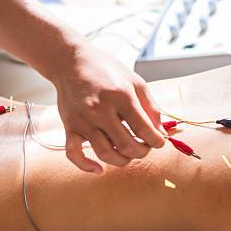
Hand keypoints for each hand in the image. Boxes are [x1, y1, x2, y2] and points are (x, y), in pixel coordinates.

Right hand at [53, 43, 165, 172]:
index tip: (159, 142)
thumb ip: (151, 107)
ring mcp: (83, 120)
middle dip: (142, 152)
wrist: (71, 61)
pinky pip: (74, 154)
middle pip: (126, 145)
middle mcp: (100, 109)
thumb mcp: (136, 82)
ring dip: (122, 160)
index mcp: (121, 96)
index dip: (156, 141)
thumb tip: (161, 132)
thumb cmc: (107, 69)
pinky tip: (99, 169)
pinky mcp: (69, 126)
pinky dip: (86, 166)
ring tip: (129, 153)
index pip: (144, 129)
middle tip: (146, 147)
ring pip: (105, 153)